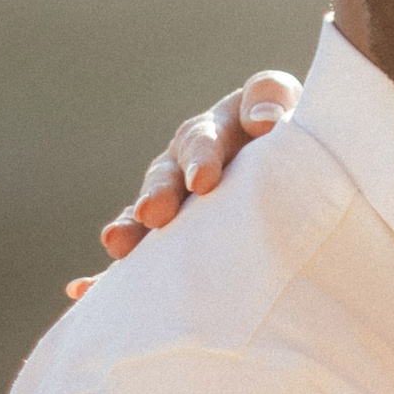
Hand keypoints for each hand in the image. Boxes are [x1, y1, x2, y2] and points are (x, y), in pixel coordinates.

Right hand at [67, 71, 299, 295]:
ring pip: (148, 211)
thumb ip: (274, 102)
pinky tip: (82, 291)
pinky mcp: (173, 234)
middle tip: (156, 215)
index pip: (208, 136)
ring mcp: (178, 196)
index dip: (203, 156)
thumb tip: (266, 122)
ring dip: (132, 227)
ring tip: (119, 245)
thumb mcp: (297, 107)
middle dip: (161, 193)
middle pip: (168, 173)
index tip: (203, 181)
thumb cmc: (306, 135)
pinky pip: (141, 253)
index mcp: (222, 127)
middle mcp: (190, 159)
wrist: (311, 163)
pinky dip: (111, 274)